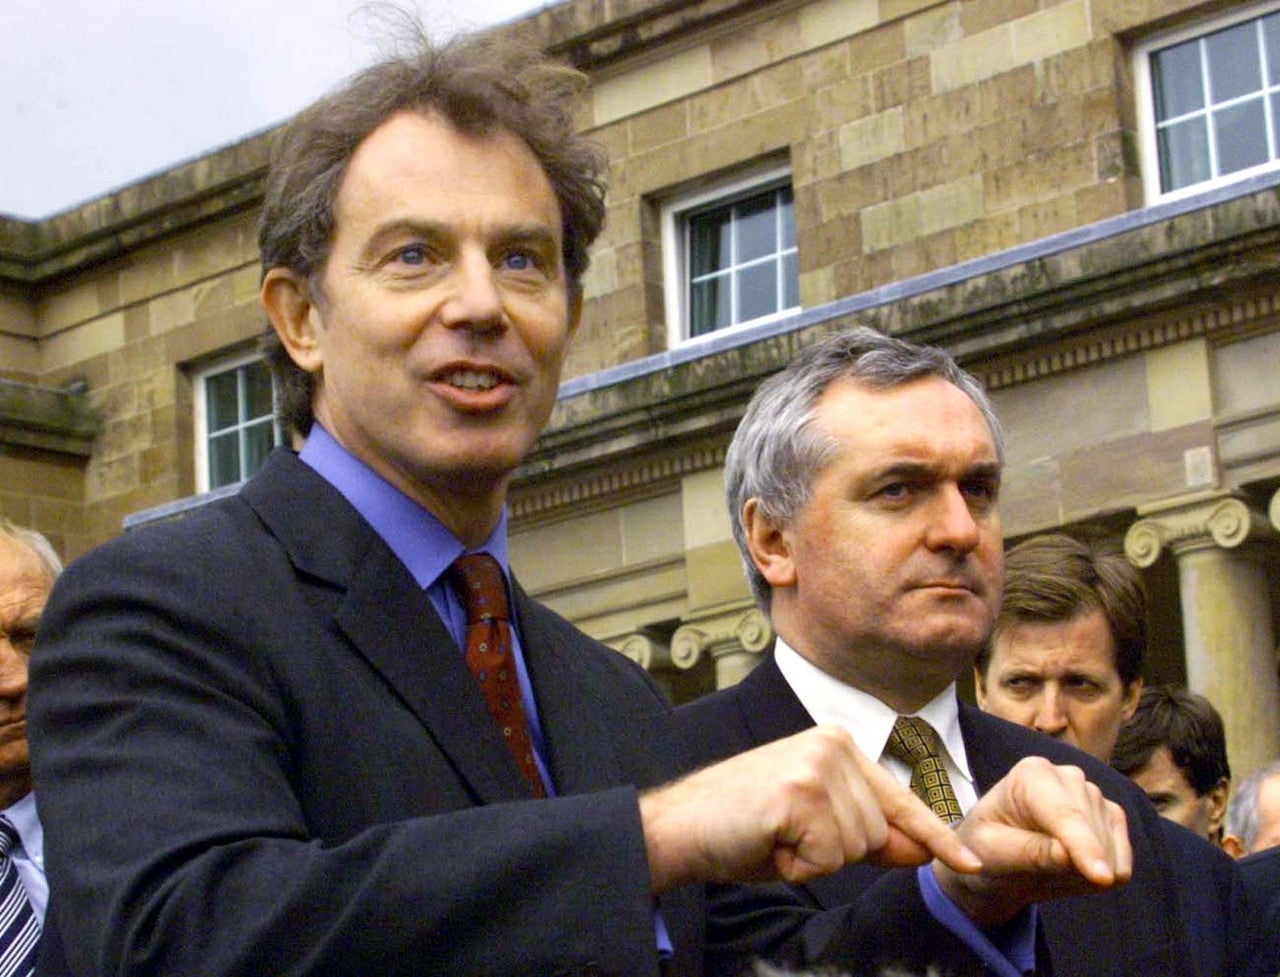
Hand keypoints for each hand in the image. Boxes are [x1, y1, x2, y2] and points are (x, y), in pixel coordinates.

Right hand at [640, 725, 980, 891]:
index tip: (969, 860)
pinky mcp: (801, 791)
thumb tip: (922, 849)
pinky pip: (827, 858)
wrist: (680, 824)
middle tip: (785, 835)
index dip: (935, 837)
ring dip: (814, 860)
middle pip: (879, 833)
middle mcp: (833, 744)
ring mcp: (817, 765)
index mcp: (839, 745)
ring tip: (775, 836)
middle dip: (835, 852)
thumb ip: (870, 833)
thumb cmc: (744, 825)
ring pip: (856, 848)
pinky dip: (797, 865)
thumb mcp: (815, 827)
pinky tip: (768, 840)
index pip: (900, 799)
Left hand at [932, 756, 1131, 924]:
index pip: (1064, 815)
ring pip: (1109, 852)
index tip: (1101, 878)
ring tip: (1046, 868)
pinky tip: (1070, 869)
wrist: (997, 854)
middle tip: (1032, 872)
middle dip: (1073, 867)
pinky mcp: (1112, 817)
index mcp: (1031, 774)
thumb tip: (1066, 855)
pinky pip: (1122, 863)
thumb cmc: (986, 848)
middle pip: (1090, 834)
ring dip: (1083, 875)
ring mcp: (1095, 795)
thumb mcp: (991, 853)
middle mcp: (1068, 776)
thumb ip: (1027, 853)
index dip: (1084, 847)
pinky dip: (1100, 878)